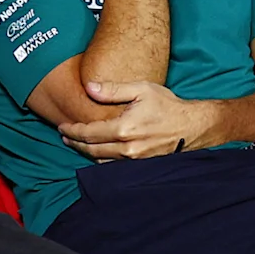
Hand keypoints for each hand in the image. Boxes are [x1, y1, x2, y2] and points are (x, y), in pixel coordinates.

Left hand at [60, 79, 225, 161]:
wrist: (192, 126)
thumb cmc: (168, 105)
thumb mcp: (141, 89)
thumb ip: (113, 90)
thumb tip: (89, 87)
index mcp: (124, 129)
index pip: (88, 133)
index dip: (72, 131)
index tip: (62, 127)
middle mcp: (127, 148)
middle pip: (91, 150)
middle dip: (75, 143)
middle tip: (65, 136)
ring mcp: (134, 159)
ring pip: (100, 160)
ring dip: (86, 152)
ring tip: (78, 143)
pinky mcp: (140, 164)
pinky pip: (114, 166)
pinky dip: (101, 160)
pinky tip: (98, 152)